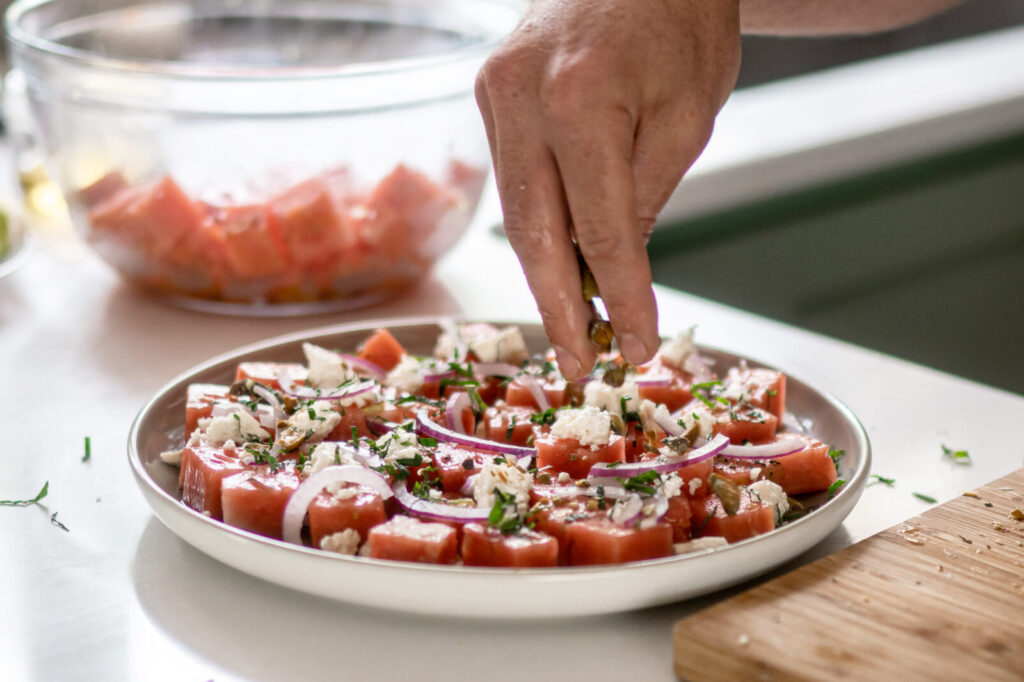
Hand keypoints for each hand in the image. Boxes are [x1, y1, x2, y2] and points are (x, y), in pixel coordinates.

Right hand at [476, 0, 739, 378]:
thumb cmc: (681, 23)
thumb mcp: (688, 115)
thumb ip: (644, 197)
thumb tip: (610, 270)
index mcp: (579, 100)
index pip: (598, 230)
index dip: (619, 297)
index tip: (635, 346)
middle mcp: (519, 97)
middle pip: (533, 234)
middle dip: (557, 309)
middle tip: (575, 365)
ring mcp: (494, 93)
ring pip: (515, 212)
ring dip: (544, 274)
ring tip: (571, 327)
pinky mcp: (489, 92)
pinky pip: (513, 177)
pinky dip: (537, 225)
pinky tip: (559, 264)